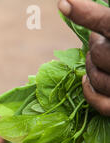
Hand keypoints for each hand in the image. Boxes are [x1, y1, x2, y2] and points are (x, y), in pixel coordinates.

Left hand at [58, 0, 109, 115]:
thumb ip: (108, 21)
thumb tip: (77, 4)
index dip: (87, 13)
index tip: (65, 3)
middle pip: (99, 52)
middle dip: (95, 45)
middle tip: (99, 38)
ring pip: (96, 77)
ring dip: (92, 67)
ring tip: (100, 57)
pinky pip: (102, 104)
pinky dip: (90, 92)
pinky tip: (86, 80)